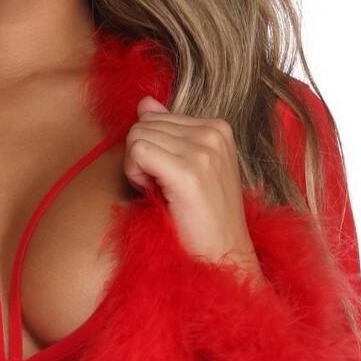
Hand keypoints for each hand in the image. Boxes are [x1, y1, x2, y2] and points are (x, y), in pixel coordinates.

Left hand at [124, 97, 266, 281]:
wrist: (224, 257)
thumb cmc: (203, 219)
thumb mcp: (188, 166)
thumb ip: (167, 131)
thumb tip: (145, 102)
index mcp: (217, 127)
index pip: (155, 117)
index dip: (151, 150)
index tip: (168, 177)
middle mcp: (214, 133)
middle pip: (143, 124)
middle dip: (141, 157)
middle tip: (163, 188)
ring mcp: (204, 151)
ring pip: (136, 136)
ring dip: (137, 168)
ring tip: (163, 193)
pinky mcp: (190, 172)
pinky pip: (137, 152)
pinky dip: (135, 175)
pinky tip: (155, 194)